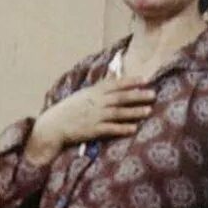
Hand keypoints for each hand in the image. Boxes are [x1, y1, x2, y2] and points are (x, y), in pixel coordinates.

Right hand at [25, 78, 154, 164]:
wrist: (53, 125)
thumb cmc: (69, 109)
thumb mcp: (83, 94)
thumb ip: (100, 87)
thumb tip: (114, 76)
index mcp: (93, 92)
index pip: (115, 84)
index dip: (131, 82)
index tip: (146, 80)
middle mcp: (95, 103)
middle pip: (120, 98)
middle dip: (137, 96)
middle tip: (153, 95)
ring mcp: (94, 116)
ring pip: (118, 113)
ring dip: (134, 112)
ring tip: (148, 111)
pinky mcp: (92, 130)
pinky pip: (110, 129)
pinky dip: (122, 128)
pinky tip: (133, 129)